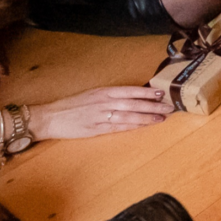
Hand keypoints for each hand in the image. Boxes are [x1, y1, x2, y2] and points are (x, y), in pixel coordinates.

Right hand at [30, 86, 173, 139]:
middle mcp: (104, 102)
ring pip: (129, 116)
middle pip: (133, 103)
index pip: (130, 90)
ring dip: (147, 117)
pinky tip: (143, 126)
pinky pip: (119, 127)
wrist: (51, 117)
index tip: (161, 93)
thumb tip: (130, 96)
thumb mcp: (92, 94)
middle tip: (169, 107)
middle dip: (153, 106)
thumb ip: (109, 96)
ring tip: (161, 118)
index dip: (146, 92)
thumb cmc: (71, 105)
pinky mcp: (97, 129)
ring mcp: (101, 116)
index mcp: (103, 92)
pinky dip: (133, 126)